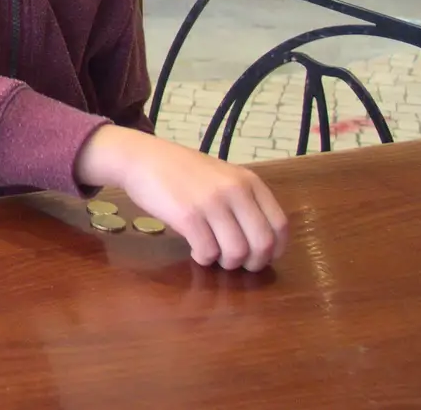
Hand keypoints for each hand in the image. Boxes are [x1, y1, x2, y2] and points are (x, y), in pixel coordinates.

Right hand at [75, 126, 287, 271]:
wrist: (141, 157)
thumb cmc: (180, 169)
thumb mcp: (221, 175)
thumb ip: (243, 199)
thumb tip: (259, 241)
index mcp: (248, 181)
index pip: (279, 226)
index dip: (274, 250)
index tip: (260, 256)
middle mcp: (235, 191)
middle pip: (262, 244)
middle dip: (252, 263)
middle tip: (235, 262)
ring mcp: (212, 203)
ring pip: (236, 252)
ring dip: (226, 263)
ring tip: (213, 255)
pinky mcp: (188, 216)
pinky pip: (208, 252)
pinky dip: (204, 258)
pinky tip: (196, 251)